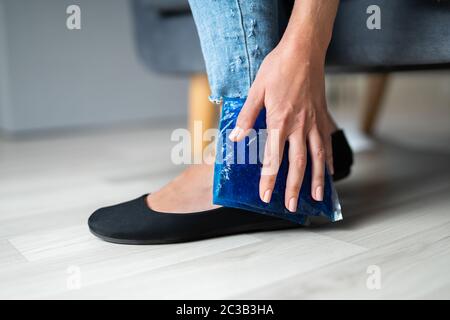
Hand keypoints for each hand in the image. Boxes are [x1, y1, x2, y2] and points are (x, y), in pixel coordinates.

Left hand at [228, 42, 334, 211]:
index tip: (266, 196)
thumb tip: (235, 137)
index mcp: (279, 120)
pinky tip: (331, 171)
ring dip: (318, 179)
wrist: (303, 50)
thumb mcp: (256, 90)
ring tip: (319, 197)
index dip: (269, 179)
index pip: (273, 157)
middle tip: (291, 206)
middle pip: (298, 163)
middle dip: (294, 187)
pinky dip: (330, 159)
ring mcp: (314, 122)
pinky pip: (328, 142)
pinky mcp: (323, 117)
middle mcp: (299, 125)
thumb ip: (246, 117)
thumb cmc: (278, 68)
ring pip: (318, 156)